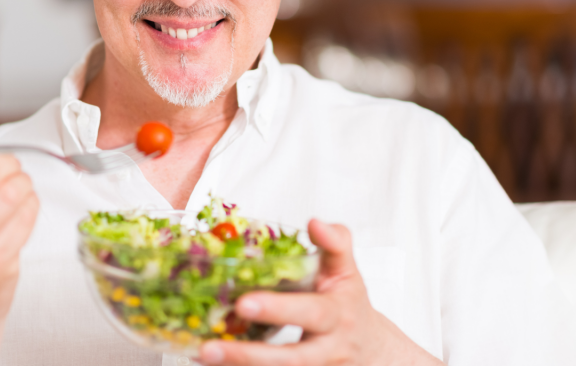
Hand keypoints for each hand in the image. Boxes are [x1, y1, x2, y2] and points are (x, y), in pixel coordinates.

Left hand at [199, 221, 442, 365]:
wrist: (371, 348)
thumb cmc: (349, 303)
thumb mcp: (347, 271)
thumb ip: (335, 243)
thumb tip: (315, 222)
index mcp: (337, 315)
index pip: (311, 312)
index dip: (279, 309)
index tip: (245, 302)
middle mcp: (327, 348)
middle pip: (292, 359)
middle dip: (252, 354)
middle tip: (212, 346)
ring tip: (204, 354)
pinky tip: (210, 362)